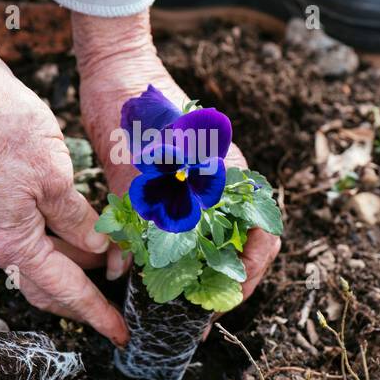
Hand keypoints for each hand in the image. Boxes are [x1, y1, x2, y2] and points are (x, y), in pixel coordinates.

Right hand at [0, 32, 127, 344]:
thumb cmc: (9, 130)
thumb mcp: (56, 178)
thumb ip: (78, 221)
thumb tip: (98, 251)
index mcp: (13, 242)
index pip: (66, 290)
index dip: (97, 313)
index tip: (121, 334)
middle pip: (46, 287)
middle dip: (82, 300)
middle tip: (117, 306)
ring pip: (38, 263)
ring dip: (72, 269)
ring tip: (108, 265)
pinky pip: (29, 241)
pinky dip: (58, 246)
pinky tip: (81, 235)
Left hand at [73, 11, 279, 302]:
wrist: (118, 66)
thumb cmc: (133, 112)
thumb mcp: (130, 172)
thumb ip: (134, 220)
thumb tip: (126, 271)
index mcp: (227, 176)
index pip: (261, 236)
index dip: (248, 275)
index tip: (223, 301)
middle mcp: (225, 179)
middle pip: (243, 243)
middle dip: (225, 281)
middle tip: (199, 313)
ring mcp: (207, 176)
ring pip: (219, 236)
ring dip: (206, 268)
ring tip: (182, 297)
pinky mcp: (184, 175)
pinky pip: (197, 220)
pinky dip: (187, 246)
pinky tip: (163, 264)